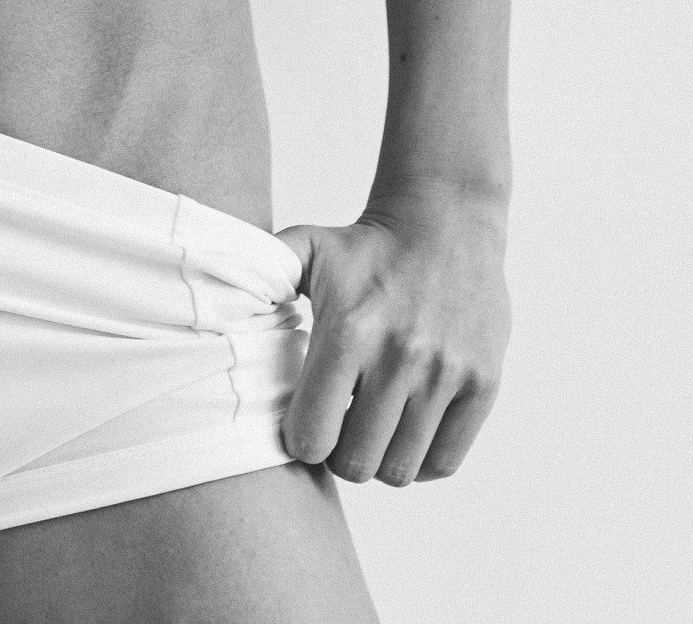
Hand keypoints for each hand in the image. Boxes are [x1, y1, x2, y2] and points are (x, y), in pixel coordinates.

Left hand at [275, 192, 510, 485]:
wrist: (445, 221)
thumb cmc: (364, 245)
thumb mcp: (303, 249)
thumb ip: (257, 278)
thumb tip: (209, 305)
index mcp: (348, 330)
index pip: (312, 437)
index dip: (301, 440)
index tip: (304, 423)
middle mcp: (400, 357)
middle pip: (357, 464)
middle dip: (339, 455)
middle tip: (337, 428)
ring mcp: (446, 375)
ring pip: (400, 470)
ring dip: (379, 459)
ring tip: (371, 426)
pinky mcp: (483, 386)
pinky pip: (444, 461)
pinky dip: (422, 460)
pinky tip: (406, 428)